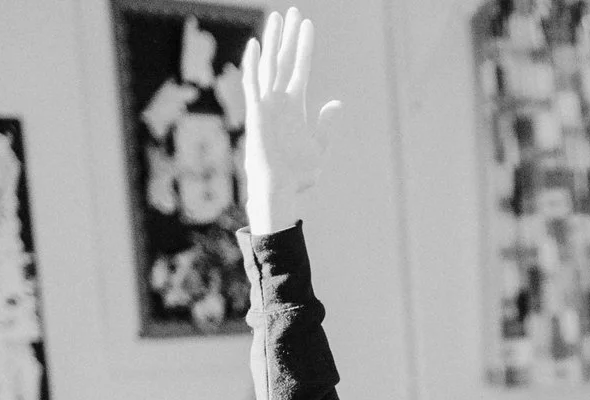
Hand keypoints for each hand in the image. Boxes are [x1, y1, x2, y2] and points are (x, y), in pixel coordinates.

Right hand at [239, 7, 342, 235]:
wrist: (281, 190)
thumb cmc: (296, 174)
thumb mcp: (318, 146)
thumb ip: (325, 123)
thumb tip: (336, 103)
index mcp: (294, 106)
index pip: (299, 68)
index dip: (304, 47)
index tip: (308, 26)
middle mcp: (278, 101)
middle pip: (284, 60)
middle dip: (288, 36)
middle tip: (292, 11)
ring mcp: (266, 105)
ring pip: (269, 66)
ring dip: (272, 42)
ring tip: (276, 18)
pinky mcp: (257, 114)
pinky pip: (253, 85)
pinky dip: (253, 65)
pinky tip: (255, 46)